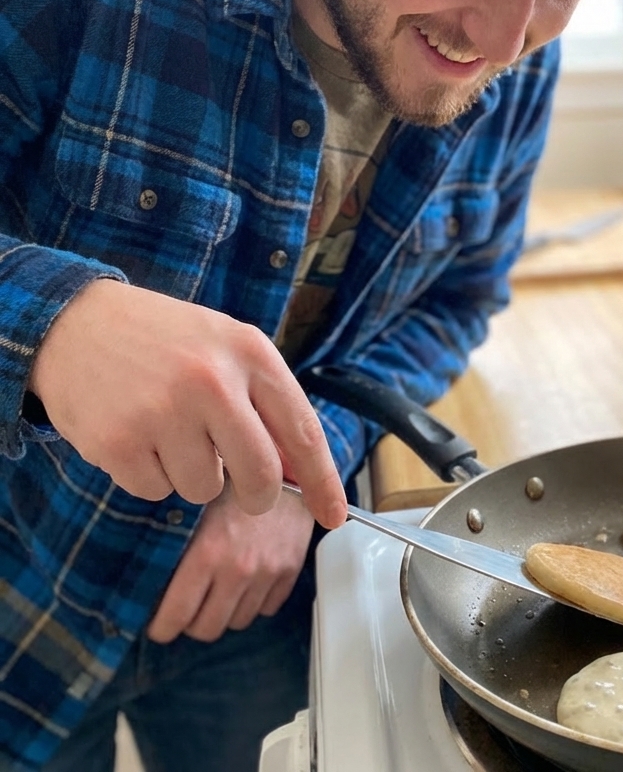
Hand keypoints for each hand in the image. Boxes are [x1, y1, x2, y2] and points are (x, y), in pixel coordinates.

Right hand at [28, 279, 345, 526]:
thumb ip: (265, 403)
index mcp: (251, 353)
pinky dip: (149, 475)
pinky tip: (136, 434)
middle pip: (259, 476)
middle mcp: (213, 381)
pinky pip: (155, 492)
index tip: (333, 515)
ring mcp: (163, 412)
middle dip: (256, 496)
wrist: (75, 321)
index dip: (323, 482)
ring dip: (191, 475)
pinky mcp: (118, 441)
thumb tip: (298, 475)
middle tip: (243, 490)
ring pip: (203, 489)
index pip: (303, 432)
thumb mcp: (227, 347)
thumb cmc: (166, 342)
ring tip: (169, 432)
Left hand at [147, 479, 314, 642]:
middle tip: (187, 606)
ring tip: (218, 589)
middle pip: (207, 629)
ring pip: (238, 622)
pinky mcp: (291, 570)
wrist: (285, 461)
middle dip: (191, 622)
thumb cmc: (232, 478)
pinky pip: (268, 608)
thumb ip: (170, 541)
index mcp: (207, 553)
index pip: (175, 617)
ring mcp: (269, 572)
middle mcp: (239, 569)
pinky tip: (247, 579)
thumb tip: (138, 576)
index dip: (161, 626)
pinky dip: (255, 600)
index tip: (158, 622)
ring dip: (225, 611)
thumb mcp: (192, 505)